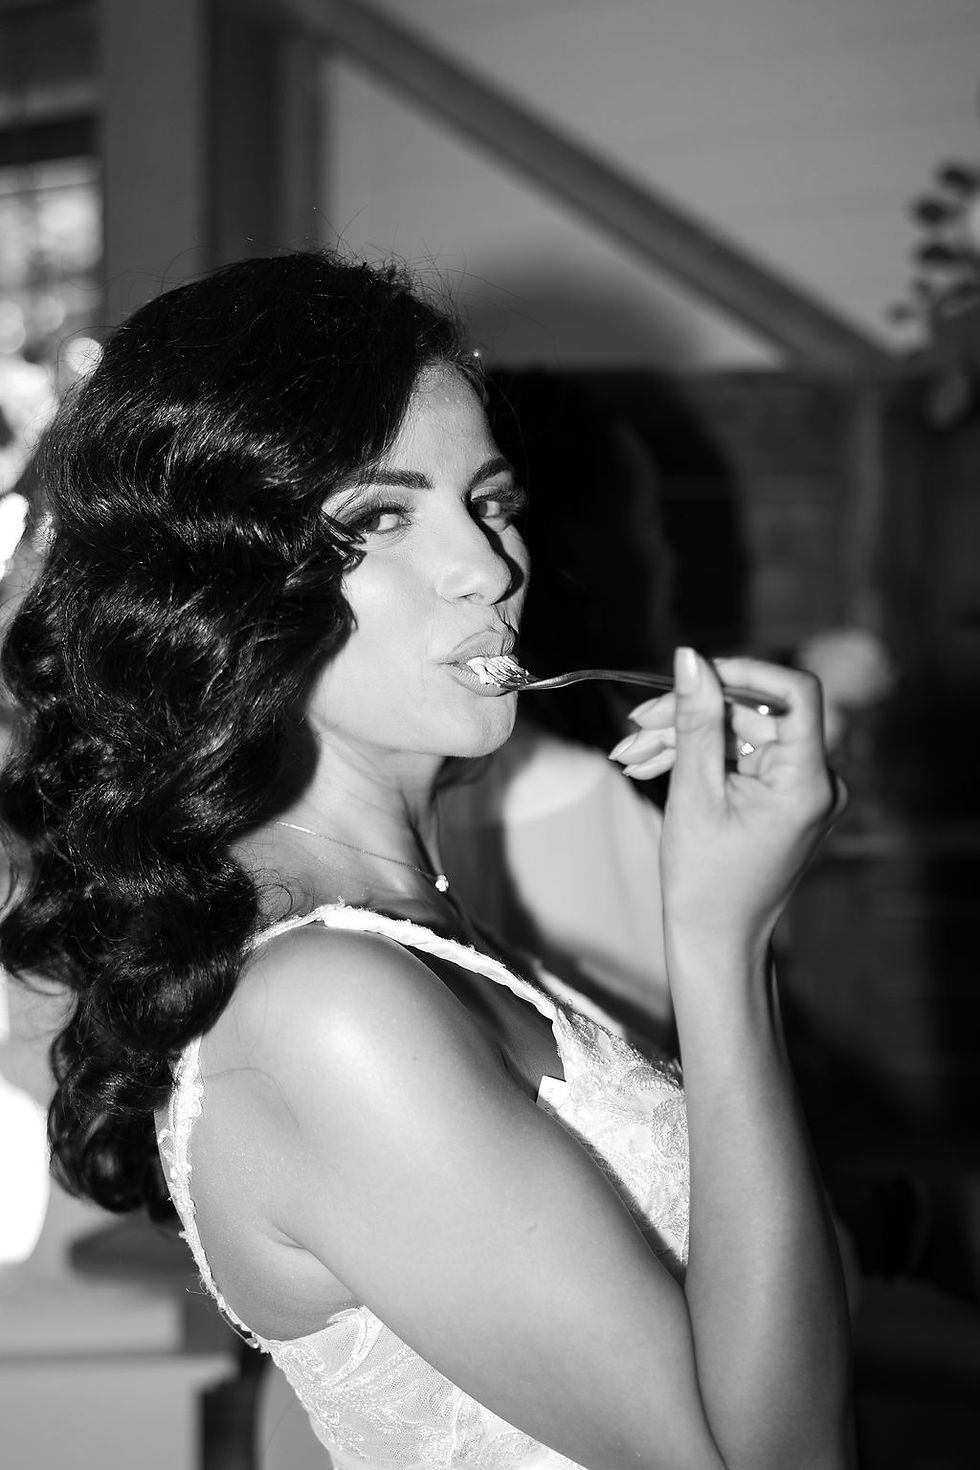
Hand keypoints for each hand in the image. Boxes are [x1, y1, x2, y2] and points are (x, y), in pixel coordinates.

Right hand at [610, 647, 841, 950]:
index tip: (693, 673)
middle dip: (690, 716)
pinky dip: (698, 758)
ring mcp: (800, 790)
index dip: (744, 671)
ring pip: (739, 734)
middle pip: (754, 714)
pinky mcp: (782, 797)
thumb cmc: (705, 880)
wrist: (714, 941)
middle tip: (635, 726)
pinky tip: (649, 764)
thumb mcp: (694, 791)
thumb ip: (695, 719)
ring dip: (684, 738)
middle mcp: (818, 781)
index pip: (795, 693)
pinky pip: (740, 758)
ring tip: (630, 754)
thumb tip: (690, 657)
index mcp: (808, 781)